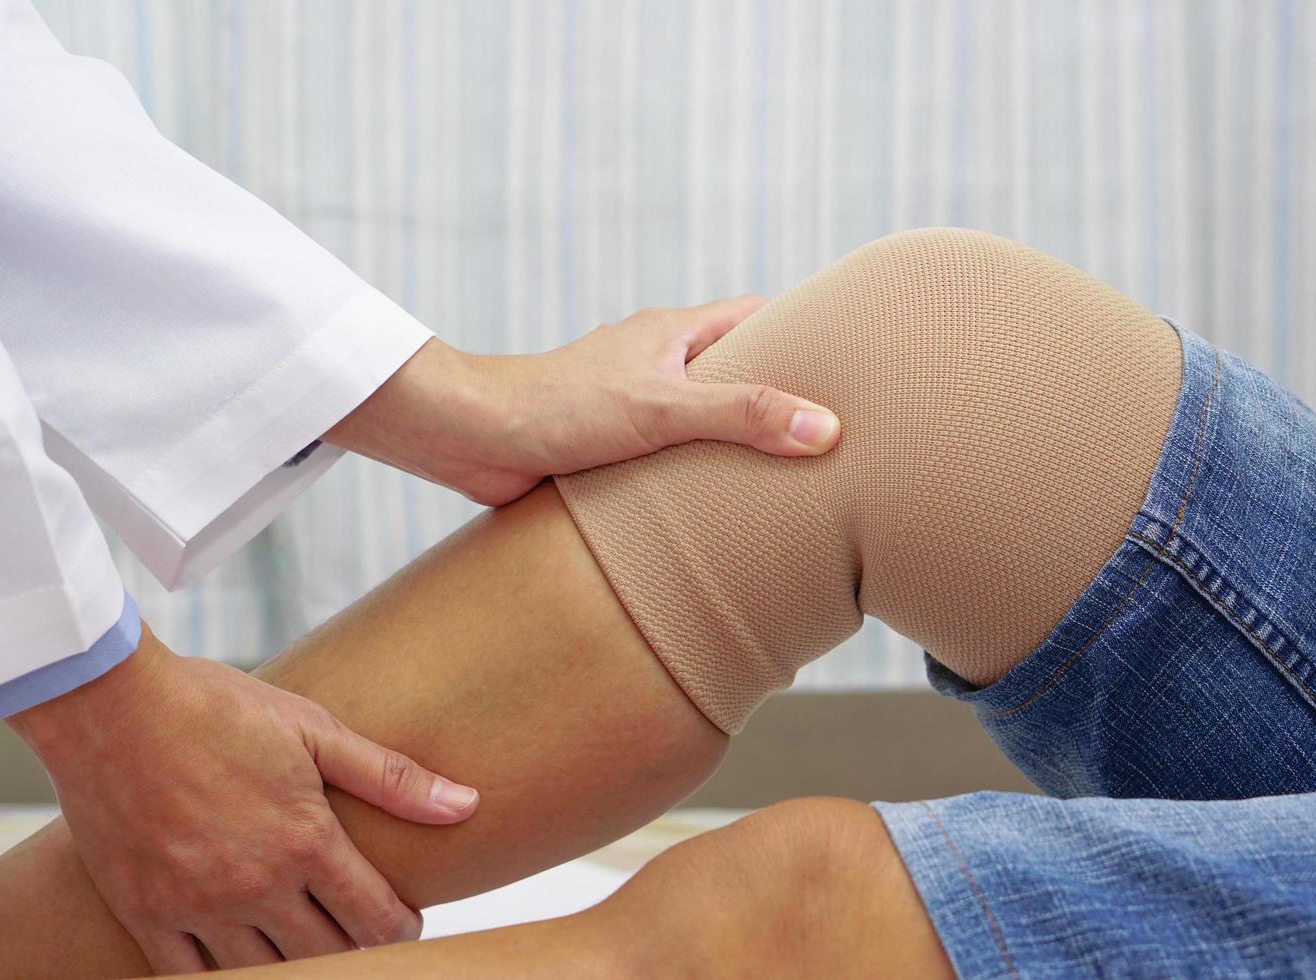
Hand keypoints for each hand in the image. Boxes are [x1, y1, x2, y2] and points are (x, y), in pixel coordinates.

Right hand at [8, 625, 477, 971]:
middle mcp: (256, 885)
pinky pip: (190, 977)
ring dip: (297, 964)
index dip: (403, 928)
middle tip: (361, 929)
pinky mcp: (146, 914)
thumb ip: (391, 778)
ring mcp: (197, 907)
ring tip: (309, 939)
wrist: (111, 706)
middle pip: (327, 956)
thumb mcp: (314, 729)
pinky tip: (244, 957)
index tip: (406, 920)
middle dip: (356, 948)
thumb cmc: (218, 707)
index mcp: (305, 841)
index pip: (377, 920)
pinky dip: (222, 976)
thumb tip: (467, 804)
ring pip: (266, 973)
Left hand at [326, 295, 840, 504]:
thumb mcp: (664, 410)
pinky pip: (664, 456)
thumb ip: (744, 416)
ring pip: (697, 418)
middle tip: (827, 436)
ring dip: (729, 444)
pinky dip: (689, 477)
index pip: (753, 317)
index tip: (846, 362)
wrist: (469, 437)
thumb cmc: (559, 407)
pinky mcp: (605, 446)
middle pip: (732, 370)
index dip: (800, 333)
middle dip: (772, 398)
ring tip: (783, 484)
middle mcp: (654, 362)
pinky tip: (711, 512)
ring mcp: (630, 404)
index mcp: (672, 334)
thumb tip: (825, 429)